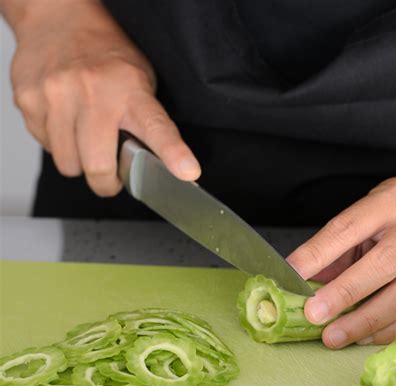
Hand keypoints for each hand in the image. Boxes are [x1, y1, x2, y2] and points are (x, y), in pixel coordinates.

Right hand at [9, 0, 199, 195]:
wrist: (58, 16)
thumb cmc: (104, 57)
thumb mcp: (138, 81)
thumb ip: (144, 123)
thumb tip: (155, 167)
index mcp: (131, 90)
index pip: (156, 127)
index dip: (173, 153)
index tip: (188, 171)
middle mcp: (93, 91)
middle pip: (97, 166)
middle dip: (105, 181)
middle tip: (110, 177)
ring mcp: (57, 95)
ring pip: (68, 164)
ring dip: (78, 162)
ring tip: (83, 138)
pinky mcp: (29, 100)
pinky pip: (45, 146)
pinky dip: (55, 142)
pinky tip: (62, 119)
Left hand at [287, 173, 395, 347]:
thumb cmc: (395, 222)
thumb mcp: (366, 219)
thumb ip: (335, 249)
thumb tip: (298, 285)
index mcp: (393, 199)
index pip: (350, 226)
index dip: (318, 253)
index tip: (291, 276)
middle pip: (384, 263)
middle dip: (345, 292)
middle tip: (314, 314)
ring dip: (363, 321)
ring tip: (333, 336)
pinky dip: (384, 330)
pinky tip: (360, 337)